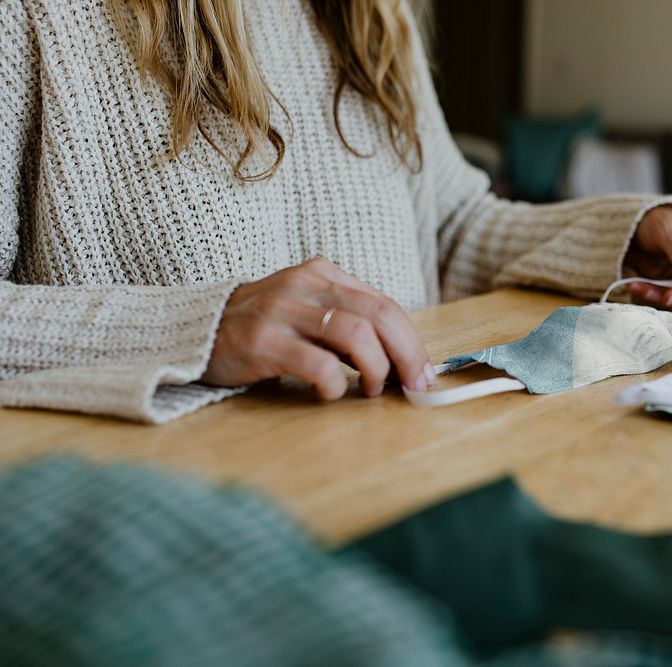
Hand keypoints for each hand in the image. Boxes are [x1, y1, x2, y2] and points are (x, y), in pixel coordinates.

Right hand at [201, 258, 433, 399]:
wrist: (195, 331)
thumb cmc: (262, 328)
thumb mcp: (307, 312)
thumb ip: (347, 324)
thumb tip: (399, 359)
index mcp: (322, 275)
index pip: (385, 304)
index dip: (412, 341)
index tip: (423, 372)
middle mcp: (305, 285)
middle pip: (379, 315)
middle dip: (407, 355)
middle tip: (414, 386)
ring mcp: (283, 311)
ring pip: (355, 335)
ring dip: (376, 369)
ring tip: (371, 390)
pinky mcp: (263, 341)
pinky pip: (317, 363)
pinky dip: (335, 383)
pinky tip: (331, 392)